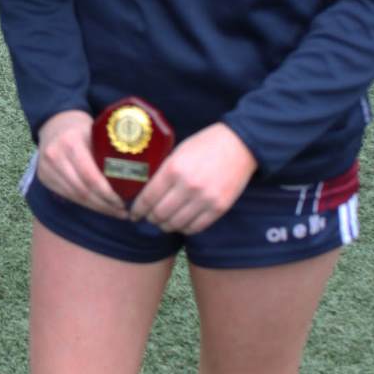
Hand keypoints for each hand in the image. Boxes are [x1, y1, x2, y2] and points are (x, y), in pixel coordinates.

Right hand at [35, 110, 128, 219]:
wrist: (55, 124)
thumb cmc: (83, 129)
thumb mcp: (97, 133)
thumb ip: (109, 151)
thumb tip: (136, 175)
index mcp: (71, 142)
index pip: (90, 176)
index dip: (107, 194)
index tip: (123, 202)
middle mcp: (54, 155)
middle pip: (83, 190)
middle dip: (104, 205)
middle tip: (122, 212)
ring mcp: (46, 167)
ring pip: (75, 196)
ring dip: (96, 207)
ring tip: (114, 212)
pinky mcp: (44, 177)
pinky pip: (67, 196)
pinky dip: (85, 203)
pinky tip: (99, 206)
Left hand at [129, 122, 257, 233]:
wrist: (240, 144)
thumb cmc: (205, 144)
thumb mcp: (178, 151)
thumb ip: (164, 171)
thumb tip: (147, 191)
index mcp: (173, 169)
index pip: (148, 198)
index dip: (137, 210)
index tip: (133, 214)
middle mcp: (187, 186)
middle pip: (160, 214)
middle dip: (150, 219)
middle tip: (148, 218)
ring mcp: (205, 199)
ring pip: (176, 224)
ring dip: (166, 226)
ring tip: (164, 222)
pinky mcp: (219, 208)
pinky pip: (196, 227)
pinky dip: (185, 228)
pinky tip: (181, 224)